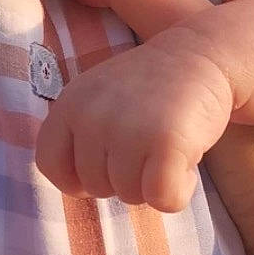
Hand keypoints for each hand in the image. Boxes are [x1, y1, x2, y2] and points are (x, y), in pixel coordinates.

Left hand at [35, 28, 235, 211]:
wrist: (203, 55)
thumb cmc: (152, 89)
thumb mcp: (99, 99)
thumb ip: (79, 135)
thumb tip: (76, 188)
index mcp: (70, 104)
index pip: (50, 165)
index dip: (77, 178)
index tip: (106, 165)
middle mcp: (92, 117)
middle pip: (95, 187)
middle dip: (125, 177)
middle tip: (149, 144)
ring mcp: (128, 130)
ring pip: (129, 196)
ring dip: (154, 182)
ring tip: (168, 145)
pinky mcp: (166, 144)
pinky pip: (162, 199)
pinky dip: (178, 193)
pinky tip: (186, 165)